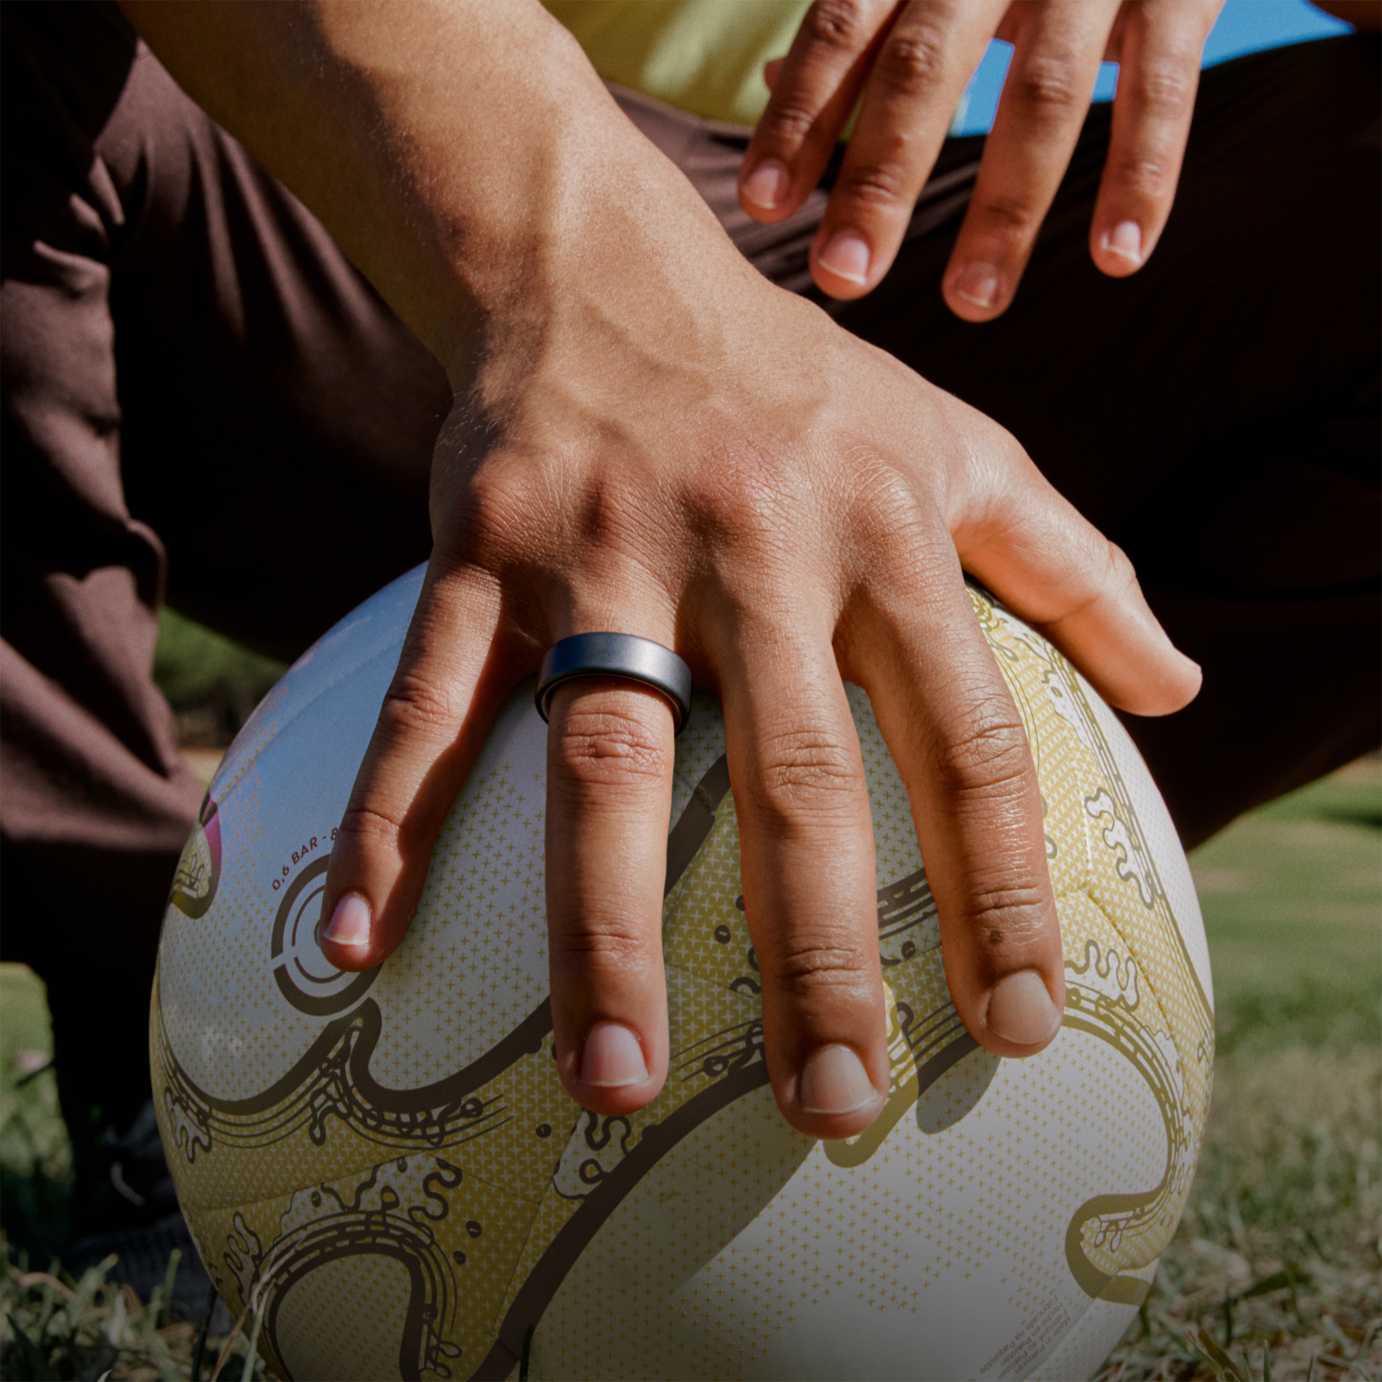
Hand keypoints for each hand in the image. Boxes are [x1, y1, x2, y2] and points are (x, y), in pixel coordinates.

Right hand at [317, 154, 1199, 1140]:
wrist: (606, 266)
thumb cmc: (798, 386)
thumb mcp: (959, 446)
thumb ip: (1074, 564)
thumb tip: (1178, 689)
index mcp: (880, 536)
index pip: (966, 740)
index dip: (1000, 890)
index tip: (1016, 1027)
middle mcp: (751, 549)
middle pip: (793, 778)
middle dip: (813, 957)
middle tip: (831, 1109)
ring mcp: (604, 552)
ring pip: (607, 760)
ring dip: (602, 932)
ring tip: (613, 1082)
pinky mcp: (482, 550)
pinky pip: (430, 703)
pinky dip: (392, 821)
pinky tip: (359, 942)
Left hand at [739, 0, 1223, 315]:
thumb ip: (861, 20)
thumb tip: (767, 82)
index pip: (841, 30)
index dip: (799, 116)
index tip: (762, 205)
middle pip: (925, 68)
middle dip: (879, 180)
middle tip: (843, 278)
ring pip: (1044, 96)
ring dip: (1005, 212)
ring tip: (971, 307)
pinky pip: (1162, 90)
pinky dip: (1142, 178)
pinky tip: (1117, 261)